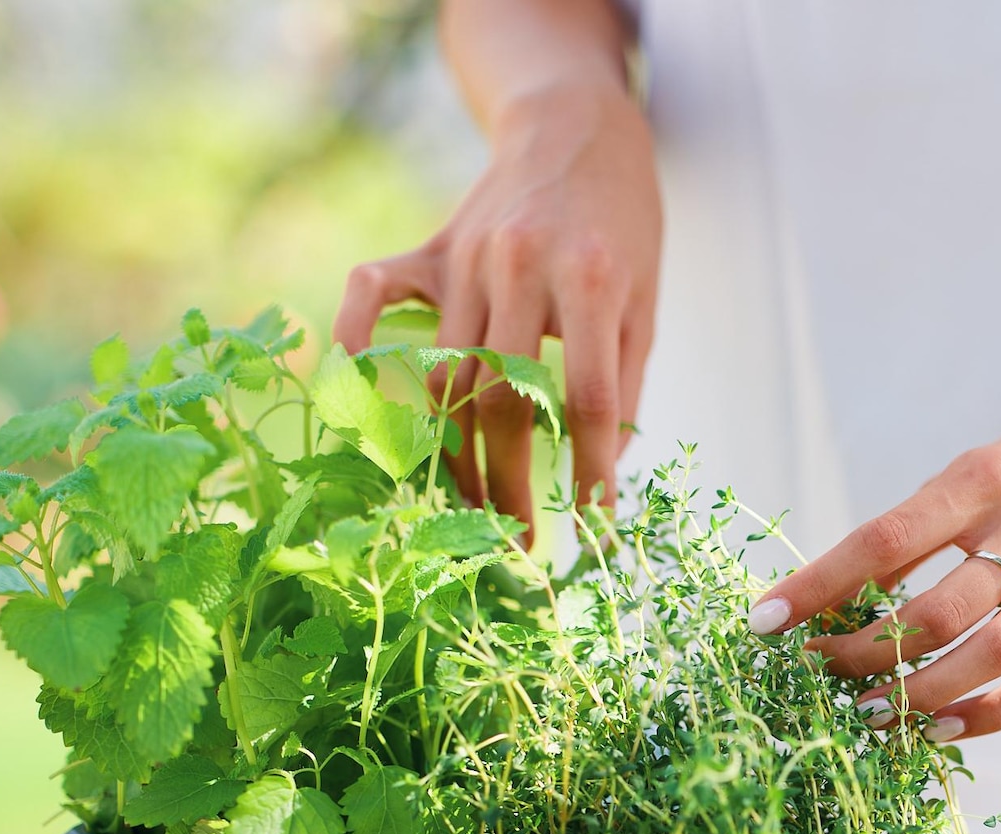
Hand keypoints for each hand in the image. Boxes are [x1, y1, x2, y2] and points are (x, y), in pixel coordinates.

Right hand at [333, 78, 661, 522]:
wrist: (575, 127)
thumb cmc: (621, 223)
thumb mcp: (644, 299)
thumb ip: (623, 381)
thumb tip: (602, 470)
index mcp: (588, 280)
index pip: (585, 400)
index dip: (590, 472)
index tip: (594, 526)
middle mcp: (518, 268)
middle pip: (504, 401)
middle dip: (509, 484)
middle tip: (517, 539)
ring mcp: (463, 258)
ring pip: (444, 376)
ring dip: (453, 453)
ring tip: (469, 505)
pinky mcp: (426, 249)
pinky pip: (370, 296)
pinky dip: (355, 347)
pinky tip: (359, 406)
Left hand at [749, 383, 1000, 739]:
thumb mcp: (984, 466)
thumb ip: (923, 525)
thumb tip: (842, 590)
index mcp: (986, 481)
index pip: (884, 543)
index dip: (818, 586)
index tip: (764, 620)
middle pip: (932, 614)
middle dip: (860, 654)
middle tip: (816, 672)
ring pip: (984, 659)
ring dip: (915, 694)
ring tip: (867, 710)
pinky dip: (986, 716)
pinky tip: (940, 726)